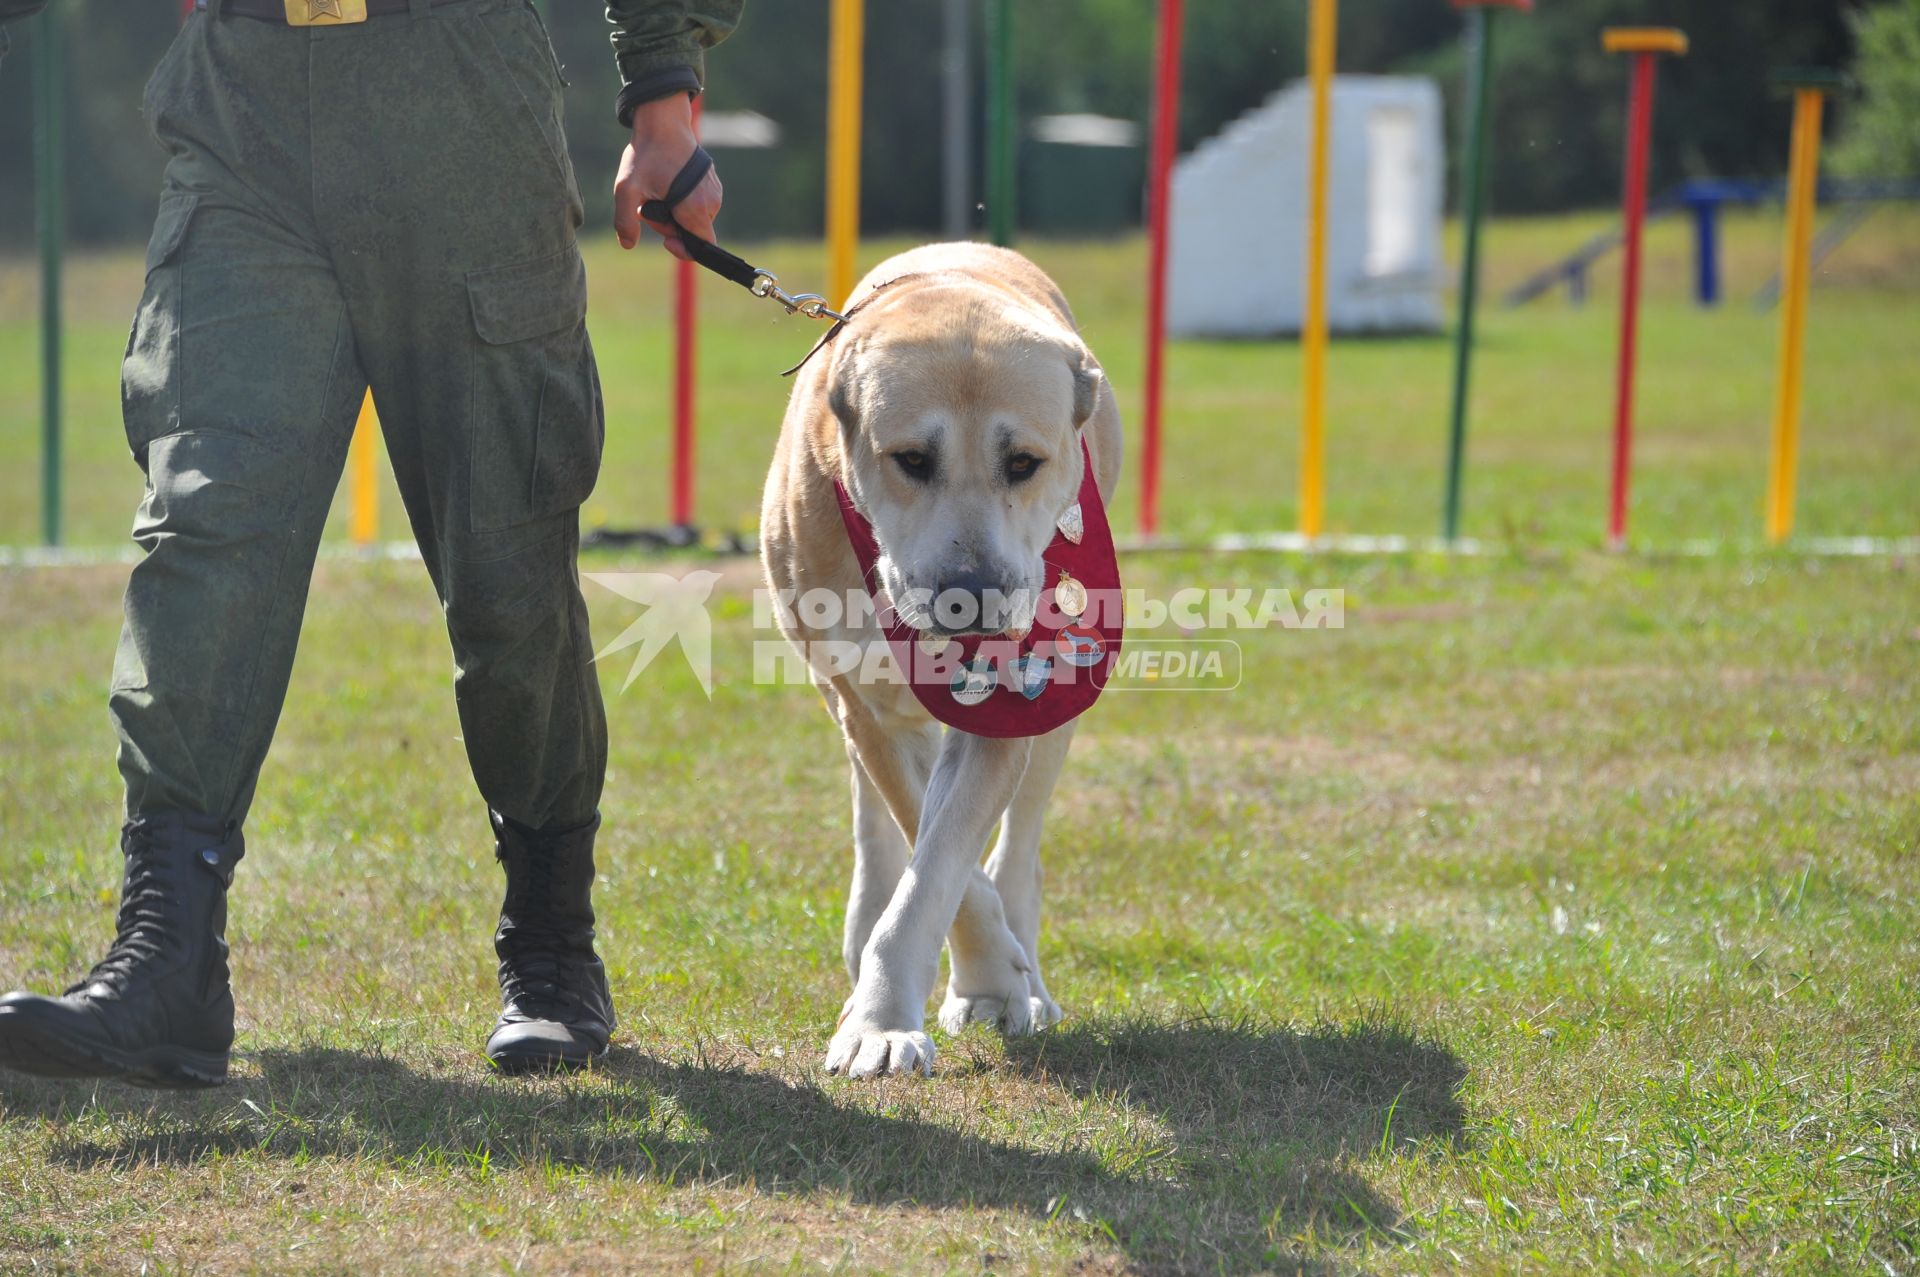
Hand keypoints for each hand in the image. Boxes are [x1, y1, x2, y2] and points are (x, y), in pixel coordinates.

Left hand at [613, 94, 722, 259]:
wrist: (663, 121)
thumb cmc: (647, 154)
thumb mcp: (627, 189)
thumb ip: (625, 221)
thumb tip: (627, 244)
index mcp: (696, 208)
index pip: (702, 248)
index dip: (683, 250)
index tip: (665, 239)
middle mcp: (712, 202)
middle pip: (693, 232)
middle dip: (670, 225)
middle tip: (649, 204)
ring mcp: (714, 191)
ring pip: (694, 218)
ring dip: (674, 213)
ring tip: (656, 191)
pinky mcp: (711, 182)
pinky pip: (697, 204)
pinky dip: (681, 201)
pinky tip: (666, 184)